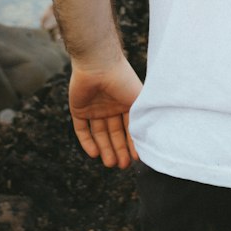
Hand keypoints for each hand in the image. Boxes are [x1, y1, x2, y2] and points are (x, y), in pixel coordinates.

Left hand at [68, 54, 142, 168]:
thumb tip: (152, 139)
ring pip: (99, 133)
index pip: (129, 128)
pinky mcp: (78, 109)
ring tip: (110, 164)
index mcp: (125, 103)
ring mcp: (94, 108)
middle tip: (122, 166)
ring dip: (105, 149)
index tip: (136, 159)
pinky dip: (87, 142)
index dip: (132, 143)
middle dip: (118, 149)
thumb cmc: (123, 79)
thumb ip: (143, 117)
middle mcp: (110, 106)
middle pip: (114, 133)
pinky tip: (94, 154)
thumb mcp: (138, 100)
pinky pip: (82, 129)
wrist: (99, 63)